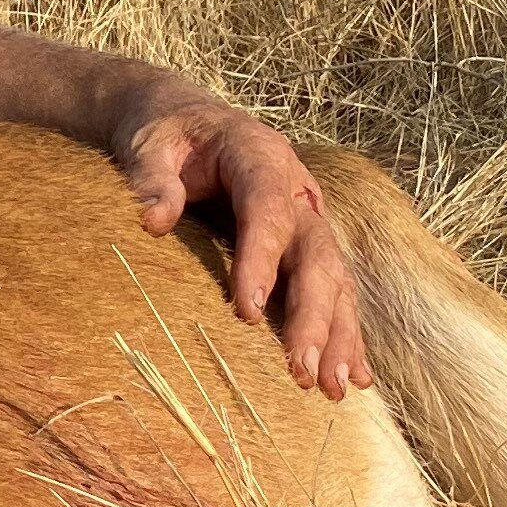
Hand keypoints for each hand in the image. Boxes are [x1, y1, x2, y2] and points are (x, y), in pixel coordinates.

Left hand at [108, 80, 371, 401]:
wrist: (180, 118)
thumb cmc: (161, 132)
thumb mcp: (147, 145)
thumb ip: (151, 179)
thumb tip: (152, 221)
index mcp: (258, 155)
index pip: (265, 209)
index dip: (260, 259)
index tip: (245, 310)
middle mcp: (294, 186)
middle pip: (314, 251)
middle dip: (314, 315)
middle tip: (306, 371)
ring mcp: (305, 215)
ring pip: (333, 276)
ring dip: (339, 334)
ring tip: (337, 388)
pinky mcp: (303, 242)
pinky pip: (331, 288)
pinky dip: (345, 332)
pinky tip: (358, 377)